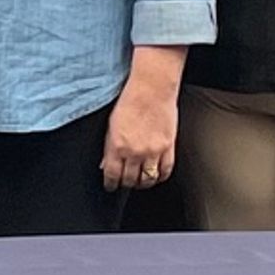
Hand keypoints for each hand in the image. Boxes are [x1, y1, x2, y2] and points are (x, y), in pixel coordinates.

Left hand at [100, 75, 177, 191]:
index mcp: (117, 146)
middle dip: (126, 184)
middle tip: (125, 182)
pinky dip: (160, 177)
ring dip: (142, 183)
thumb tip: (106, 164)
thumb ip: (108, 147)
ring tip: (140, 181)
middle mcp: (134, 152)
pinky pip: (165, 171)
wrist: (152, 88)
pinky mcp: (168, 147)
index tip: (111, 186)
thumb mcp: (111, 125)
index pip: (112, 175)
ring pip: (147, 180)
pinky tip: (156, 175)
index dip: (110, 184)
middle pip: (130, 180)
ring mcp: (153, 151)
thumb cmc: (130, 101)